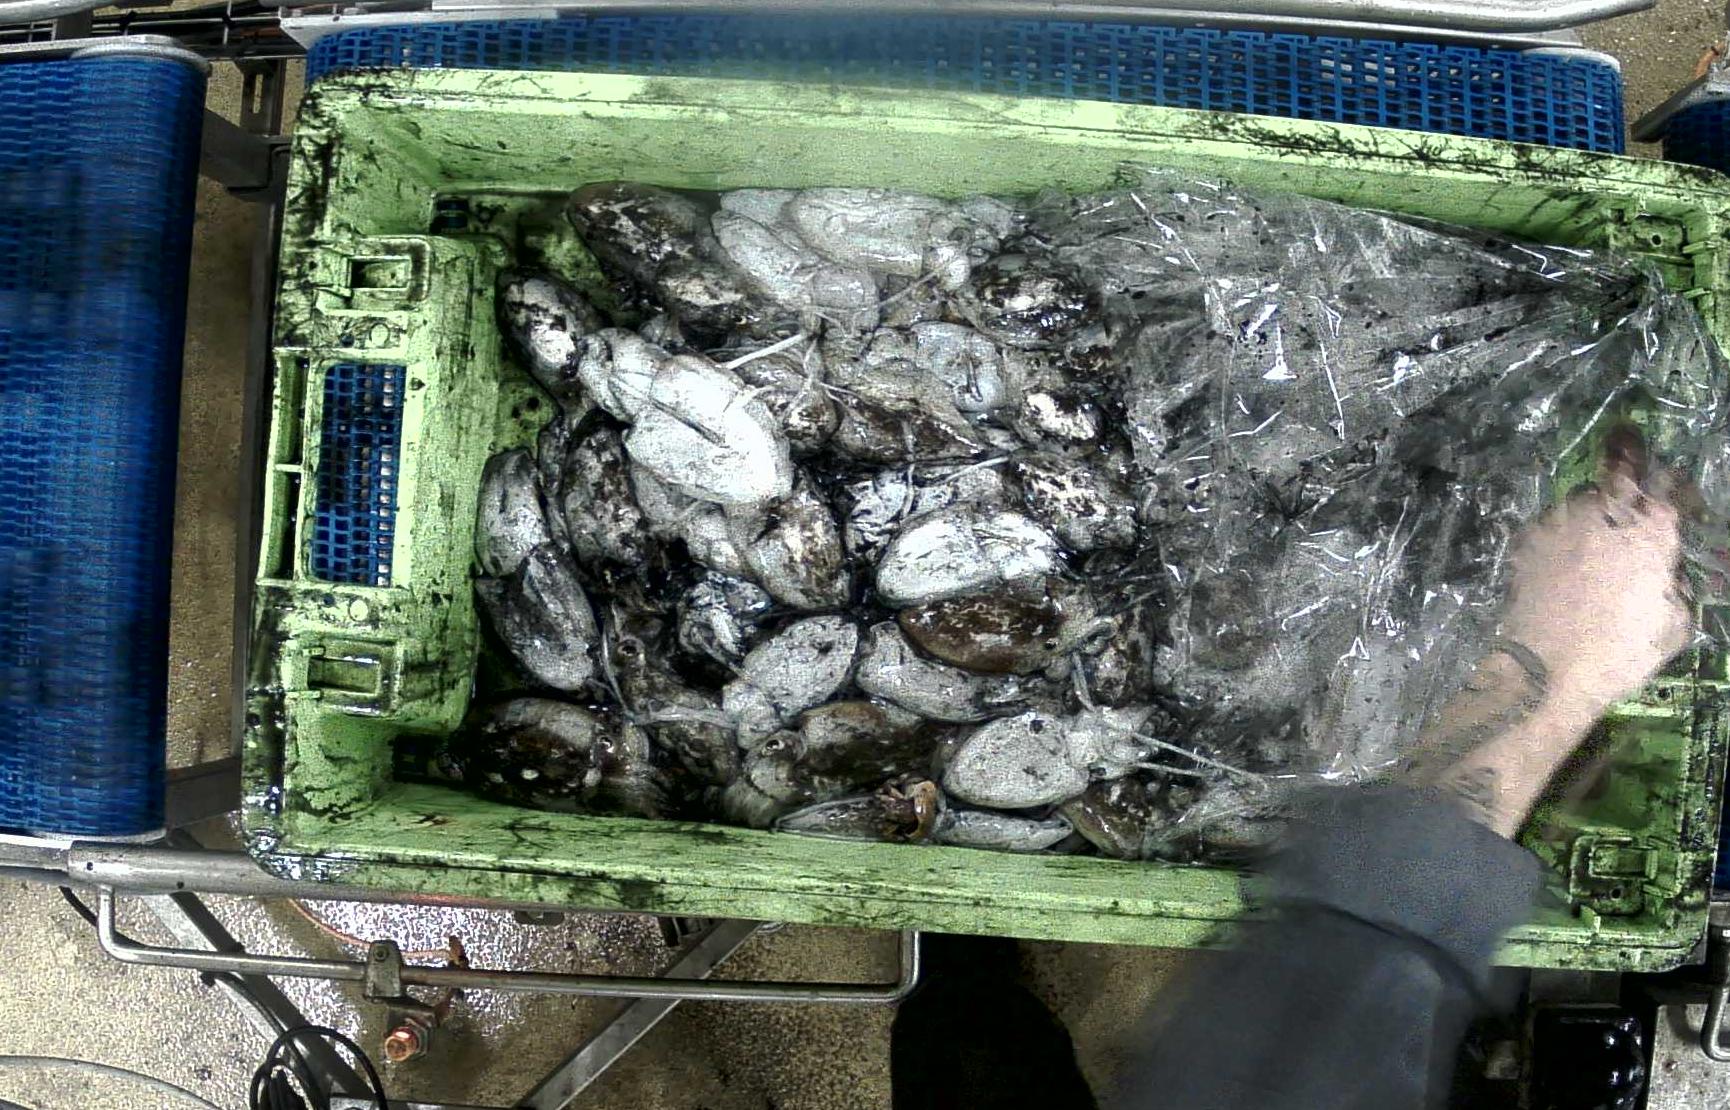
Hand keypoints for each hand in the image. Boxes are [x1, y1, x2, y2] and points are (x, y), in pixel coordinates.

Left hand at [1396, 468, 1693, 837]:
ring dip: (1589, 514)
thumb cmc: (1619, 654)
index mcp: (1650, 532)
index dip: (1670, 489)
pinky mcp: (1527, 539)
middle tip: (1625, 520)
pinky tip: (1559, 559)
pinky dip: (1557, 534)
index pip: (1667, 487)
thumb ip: (1675, 589)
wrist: (1545, 669)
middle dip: (1625, 493)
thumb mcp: (1674, 627)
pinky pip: (1549, 523)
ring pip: (1580, 500)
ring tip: (1590, 542)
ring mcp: (1560, 523)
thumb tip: (1666, 578)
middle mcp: (1604, 516)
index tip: (1667, 503)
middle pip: (1619, 483)